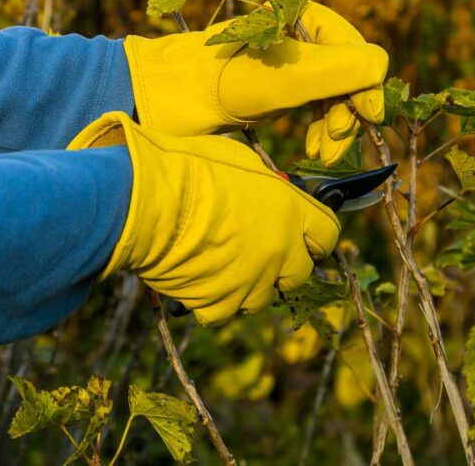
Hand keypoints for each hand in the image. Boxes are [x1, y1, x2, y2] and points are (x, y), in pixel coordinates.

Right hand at [68, 111, 340, 325]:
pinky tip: (196, 280)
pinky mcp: (220, 303)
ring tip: (219, 265)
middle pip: (300, 274)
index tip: (302, 237)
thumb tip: (271, 189)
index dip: (314, 237)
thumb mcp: (239, 161)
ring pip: (262, 298)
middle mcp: (279, 250)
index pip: (328, 234)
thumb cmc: (188, 167)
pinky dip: (211, 302)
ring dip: (247, 286)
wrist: (146, 201)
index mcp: (291, 210)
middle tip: (257, 253)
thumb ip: (264, 183)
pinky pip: (223, 312)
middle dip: (283, 266)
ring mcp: (252, 281)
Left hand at [124, 3, 386, 164]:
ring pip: (333, 95)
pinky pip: (313, 107)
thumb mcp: (279, 82)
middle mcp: (296, 36)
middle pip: (348, 76)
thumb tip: (381, 67)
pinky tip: (312, 149)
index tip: (365, 120)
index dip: (365, 88)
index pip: (356, 51)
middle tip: (331, 145)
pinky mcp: (274, 89)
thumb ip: (334, 71)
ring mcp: (285, 63)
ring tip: (320, 155)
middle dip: (347, 112)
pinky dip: (318, 129)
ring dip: (335, 126)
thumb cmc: (215, 87)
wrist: (159, 103)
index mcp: (299, 19)